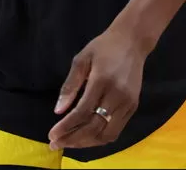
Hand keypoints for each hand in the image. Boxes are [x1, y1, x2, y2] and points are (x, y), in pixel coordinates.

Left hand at [48, 23, 147, 150]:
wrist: (133, 41)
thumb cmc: (104, 47)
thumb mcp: (81, 59)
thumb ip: (70, 86)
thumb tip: (58, 111)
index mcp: (102, 81)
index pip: (82, 112)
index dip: (65, 127)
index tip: (51, 135)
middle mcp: (117, 95)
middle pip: (94, 128)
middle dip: (73, 139)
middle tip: (56, 144)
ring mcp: (127, 103)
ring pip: (106, 134)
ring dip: (86, 143)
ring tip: (69, 142)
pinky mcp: (133, 107)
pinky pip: (116, 130)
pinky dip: (99, 137)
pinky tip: (86, 136)